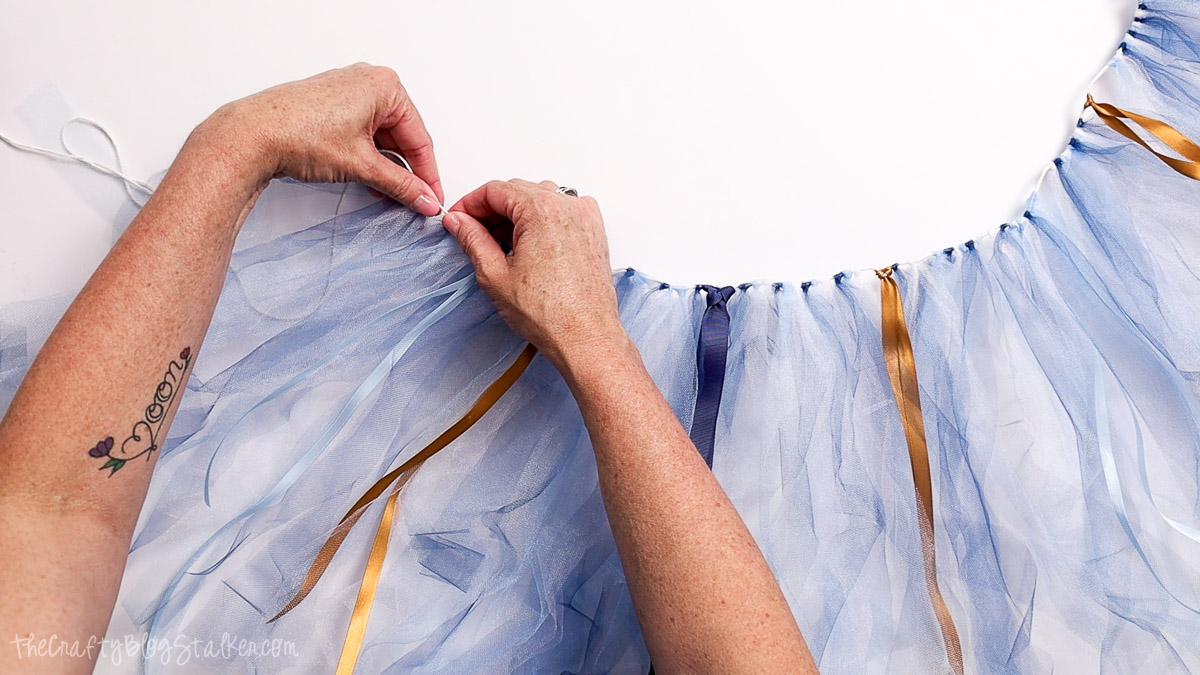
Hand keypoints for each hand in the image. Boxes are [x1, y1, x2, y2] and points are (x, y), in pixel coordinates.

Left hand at [195, 63, 443, 215]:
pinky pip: (361, 133)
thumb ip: (400, 185)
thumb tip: (423, 198)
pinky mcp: (330, 105)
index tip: (431, 198)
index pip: (419, 138)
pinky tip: (369, 180)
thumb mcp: (362, 165)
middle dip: (406, 171)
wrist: (251, 135)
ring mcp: (347, 92)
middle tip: (413, 201)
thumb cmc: (298, 134)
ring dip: (386, 167)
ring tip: (389, 195)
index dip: (427, 175)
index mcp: (384, 86)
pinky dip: (368, 157)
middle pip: (401, 136)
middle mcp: (367, 82)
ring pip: (380, 137)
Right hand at [443, 180, 625, 366]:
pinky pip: (561, 212)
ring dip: (517, 214)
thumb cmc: (550, 314)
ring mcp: (585, 218)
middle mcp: (568, 206)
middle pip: (518, 191)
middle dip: (492, 210)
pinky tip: (529, 246)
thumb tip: (459, 221)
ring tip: (502, 244)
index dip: (470, 203)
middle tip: (474, 234)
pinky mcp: (594, 232)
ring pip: (540, 198)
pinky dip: (542, 221)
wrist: (586, 337)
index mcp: (542, 209)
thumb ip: (472, 239)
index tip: (459, 218)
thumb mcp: (495, 274)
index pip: (495, 189)